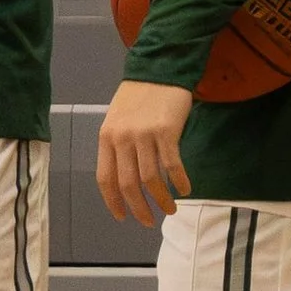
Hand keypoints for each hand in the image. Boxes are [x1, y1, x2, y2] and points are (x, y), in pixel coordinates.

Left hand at [96, 79, 194, 227]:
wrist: (158, 69)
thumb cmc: (138, 97)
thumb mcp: (118, 120)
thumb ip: (119, 146)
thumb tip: (126, 180)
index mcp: (106, 137)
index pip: (105, 178)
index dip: (113, 201)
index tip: (122, 217)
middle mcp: (122, 138)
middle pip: (128, 184)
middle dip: (139, 208)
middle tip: (149, 221)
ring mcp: (144, 135)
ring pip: (151, 179)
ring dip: (162, 199)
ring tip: (170, 209)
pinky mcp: (166, 131)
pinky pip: (172, 165)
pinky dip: (179, 181)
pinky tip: (185, 190)